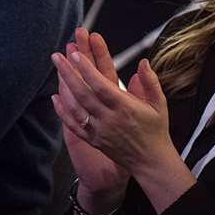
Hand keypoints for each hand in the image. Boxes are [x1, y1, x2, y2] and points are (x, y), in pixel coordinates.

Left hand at [52, 30, 194, 213]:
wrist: (150, 160)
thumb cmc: (155, 130)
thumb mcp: (159, 104)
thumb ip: (150, 82)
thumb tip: (143, 62)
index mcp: (126, 108)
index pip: (101, 86)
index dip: (87, 69)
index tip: (77, 54)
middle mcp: (110, 120)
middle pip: (83, 94)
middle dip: (68, 73)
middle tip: (57, 56)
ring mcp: (99, 131)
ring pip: (75, 107)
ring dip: (63, 87)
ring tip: (57, 69)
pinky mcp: (93, 140)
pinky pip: (72, 125)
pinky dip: (62, 111)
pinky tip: (55, 97)